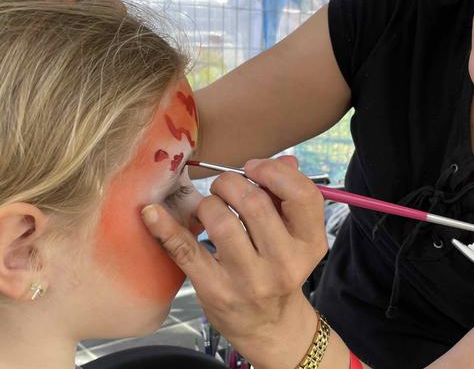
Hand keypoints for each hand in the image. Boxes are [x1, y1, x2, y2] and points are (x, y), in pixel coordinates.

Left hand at [141, 156, 328, 367]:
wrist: (270, 325)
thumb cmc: (280, 269)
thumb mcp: (298, 237)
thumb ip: (291, 196)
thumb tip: (284, 159)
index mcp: (310, 243)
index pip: (302, 195)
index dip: (274, 172)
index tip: (253, 168)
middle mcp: (284, 263)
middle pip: (254, 202)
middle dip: (231, 182)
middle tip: (224, 185)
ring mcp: (249, 279)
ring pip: (221, 220)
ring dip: (208, 203)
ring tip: (209, 208)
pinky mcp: (214, 289)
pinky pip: (185, 250)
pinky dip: (165, 227)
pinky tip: (151, 212)